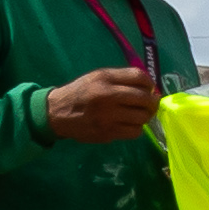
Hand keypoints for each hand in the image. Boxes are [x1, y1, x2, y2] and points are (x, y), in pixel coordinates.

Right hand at [41, 64, 163, 143]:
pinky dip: (136, 128)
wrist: (56, 112)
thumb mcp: (98, 77)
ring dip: (144, 116)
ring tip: (136, 114)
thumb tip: (151, 87)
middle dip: (151, 102)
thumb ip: (123, 79)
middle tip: (148, 104)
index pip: (139, 77)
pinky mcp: (107, 132)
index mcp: (104, 78)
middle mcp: (107, 95)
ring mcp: (107, 116)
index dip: (150, 83)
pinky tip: (128, 124)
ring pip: (143, 117)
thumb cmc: (81, 93)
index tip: (149, 89)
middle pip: (145, 98)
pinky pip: (135, 132)